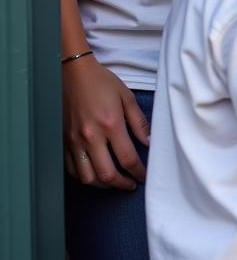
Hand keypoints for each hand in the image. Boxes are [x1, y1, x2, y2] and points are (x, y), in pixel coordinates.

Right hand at [62, 55, 148, 190]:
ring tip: (114, 182)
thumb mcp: (126, 97)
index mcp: (111, 125)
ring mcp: (75, 141)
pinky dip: (85, 177)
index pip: (127, 158)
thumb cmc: (101, 82)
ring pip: (88, 177)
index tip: (144, 176)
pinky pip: (73, 169)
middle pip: (107, 174)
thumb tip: (148, 142)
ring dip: (103, 185)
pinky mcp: (64, 142)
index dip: (138, 172)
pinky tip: (95, 174)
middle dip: (122, 184)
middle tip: (131, 184)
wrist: (73, 74)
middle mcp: (91, 137)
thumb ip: (139, 121)